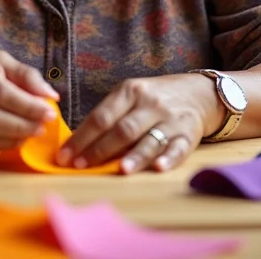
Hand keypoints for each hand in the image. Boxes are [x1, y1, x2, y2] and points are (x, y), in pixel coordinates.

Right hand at [0, 49, 58, 159]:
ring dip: (14, 139)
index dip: (27, 105)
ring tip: (32, 133)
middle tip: (43, 126)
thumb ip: (25, 75)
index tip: (50, 112)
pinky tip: (14, 139)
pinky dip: (1, 147)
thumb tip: (51, 96)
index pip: (0, 92)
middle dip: (23, 125)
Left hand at [56, 74, 224, 173]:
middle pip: (122, 129)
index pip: (101, 116)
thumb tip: (79, 143)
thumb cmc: (152, 98)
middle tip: (81, 166)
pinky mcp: (188, 134)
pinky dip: (169, 158)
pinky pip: (178, 148)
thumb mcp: (129, 95)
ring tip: (120, 170)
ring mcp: (170, 119)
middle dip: (99, 150)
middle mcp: (150, 104)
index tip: (65, 156)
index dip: (82, 137)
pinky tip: (159, 167)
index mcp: (130, 91)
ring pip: (149, 139)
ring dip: (134, 156)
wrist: (196, 92)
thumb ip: (109, 115)